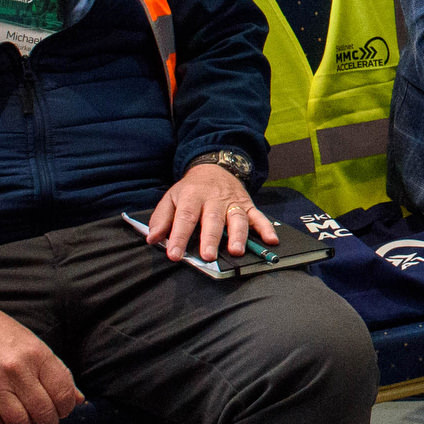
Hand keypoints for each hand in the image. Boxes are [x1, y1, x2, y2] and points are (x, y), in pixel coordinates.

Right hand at [0, 292, 84, 423]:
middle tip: (43, 419)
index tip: (62, 410)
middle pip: (44, 413)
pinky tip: (2, 418)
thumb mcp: (34, 343)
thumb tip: (79, 401)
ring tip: (23, 420)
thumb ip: (57, 372)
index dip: (67, 408)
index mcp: (37, 354)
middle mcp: (18, 369)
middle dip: (48, 422)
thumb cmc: (0, 332)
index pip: (64, 394)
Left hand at [142, 159, 271, 263]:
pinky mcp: (248, 205)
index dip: (179, 236)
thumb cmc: (191, 189)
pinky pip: (259, 216)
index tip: (174, 254)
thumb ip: (161, 218)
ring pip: (237, 218)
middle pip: (213, 219)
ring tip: (237, 251)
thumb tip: (152, 238)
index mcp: (192, 196)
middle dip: (211, 238)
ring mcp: (233, 202)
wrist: (214, 166)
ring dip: (238, 235)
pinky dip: (266, 228)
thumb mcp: (171, 197)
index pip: (185, 217)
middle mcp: (214, 199)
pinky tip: (271, 241)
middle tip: (208, 256)